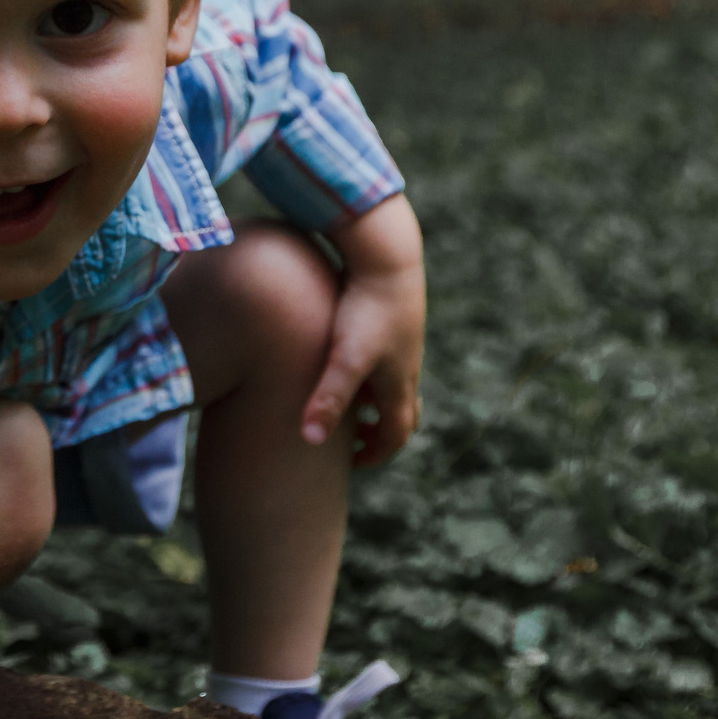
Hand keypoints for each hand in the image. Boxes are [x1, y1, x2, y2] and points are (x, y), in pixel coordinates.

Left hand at [304, 194, 425, 466]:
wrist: (387, 255)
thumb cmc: (365, 309)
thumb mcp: (345, 358)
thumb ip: (328, 399)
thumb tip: (311, 441)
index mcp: (399, 384)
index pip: (397, 434)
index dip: (376, 454)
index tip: (350, 462)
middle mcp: (406, 366)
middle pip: (403, 412)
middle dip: (380, 431)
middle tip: (351, 439)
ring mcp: (402, 341)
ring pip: (395, 383)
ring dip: (374, 400)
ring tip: (346, 399)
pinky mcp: (392, 318)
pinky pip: (386, 357)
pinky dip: (370, 371)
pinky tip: (341, 356)